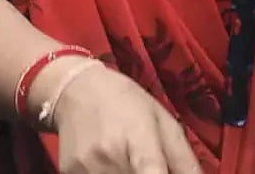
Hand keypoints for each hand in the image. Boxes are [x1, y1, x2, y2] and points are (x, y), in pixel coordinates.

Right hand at [52, 64, 201, 173]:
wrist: (76, 88)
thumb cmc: (126, 103)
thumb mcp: (164, 123)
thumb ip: (185, 162)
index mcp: (138, 137)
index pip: (151, 171)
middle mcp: (109, 154)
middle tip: (146, 165)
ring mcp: (85, 165)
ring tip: (126, 161)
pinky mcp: (69, 171)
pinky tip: (107, 164)